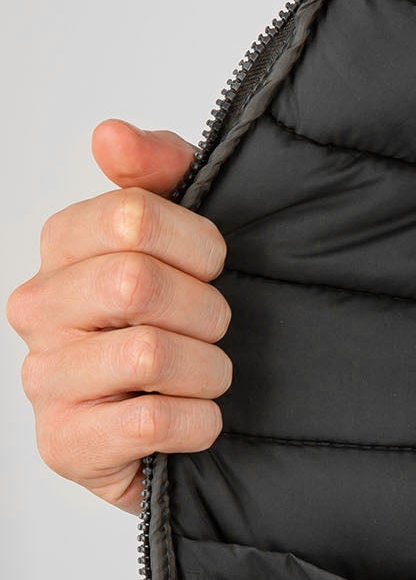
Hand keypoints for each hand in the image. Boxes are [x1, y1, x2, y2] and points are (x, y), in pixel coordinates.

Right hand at [7, 121, 230, 513]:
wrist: (188, 427)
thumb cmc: (186, 322)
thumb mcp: (189, 233)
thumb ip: (161, 169)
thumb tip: (110, 135)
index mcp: (62, 247)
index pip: (132, 215)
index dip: (199, 244)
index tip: (213, 268)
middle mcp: (38, 308)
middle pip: (136, 283)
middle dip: (205, 310)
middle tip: (214, 330)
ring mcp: (44, 379)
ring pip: (148, 354)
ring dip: (207, 370)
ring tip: (206, 377)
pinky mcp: (64, 444)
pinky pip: (149, 421)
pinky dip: (197, 422)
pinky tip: (194, 419)